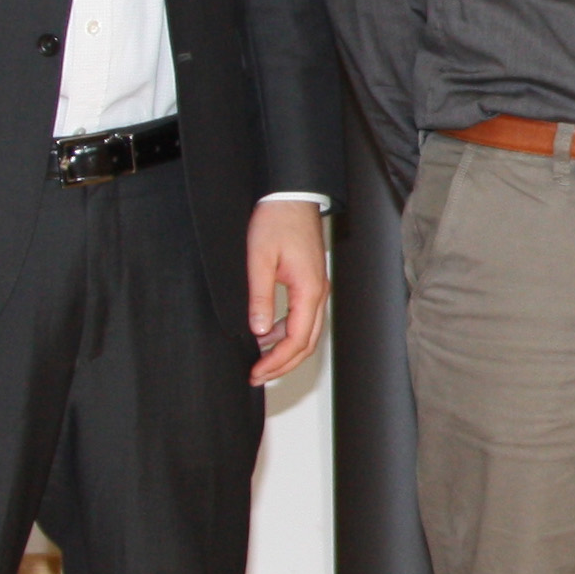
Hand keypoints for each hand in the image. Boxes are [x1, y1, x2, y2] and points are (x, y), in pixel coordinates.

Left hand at [246, 199, 330, 382]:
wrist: (291, 197)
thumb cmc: (277, 222)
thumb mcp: (259, 260)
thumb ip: (260, 297)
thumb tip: (259, 330)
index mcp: (309, 291)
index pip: (297, 340)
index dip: (277, 361)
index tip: (256, 372)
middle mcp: (318, 294)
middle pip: (307, 343)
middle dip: (283, 364)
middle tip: (258, 375)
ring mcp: (316, 289)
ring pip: (306, 333)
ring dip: (285, 350)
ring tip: (259, 359)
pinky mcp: (310, 283)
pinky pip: (303, 318)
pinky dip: (286, 333)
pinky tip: (266, 335)